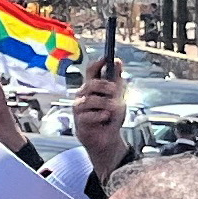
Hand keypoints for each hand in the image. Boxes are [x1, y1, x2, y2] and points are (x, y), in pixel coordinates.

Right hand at [71, 59, 127, 175]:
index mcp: (92, 87)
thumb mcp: (118, 96)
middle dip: (105, 86)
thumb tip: (118, 61)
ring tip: (112, 110)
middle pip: (90, 83)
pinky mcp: (79, 121)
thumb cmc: (110, 117)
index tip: (106, 59)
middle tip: (115, 91)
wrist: (107, 139)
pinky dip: (100, 116)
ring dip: (105, 103)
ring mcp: (79, 108)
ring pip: (90, 100)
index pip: (90, 71)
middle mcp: (83, 96)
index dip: (97, 64)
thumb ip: (117, 79)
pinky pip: (89, 115)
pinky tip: (105, 117)